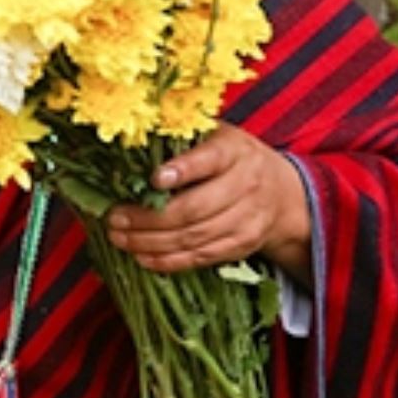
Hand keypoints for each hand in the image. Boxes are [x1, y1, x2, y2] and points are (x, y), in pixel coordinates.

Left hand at [104, 127, 312, 283]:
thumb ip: (183, 140)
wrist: (282, 192)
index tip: (153, 178)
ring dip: (151, 242)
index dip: (182, 170)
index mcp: (234, 151)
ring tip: (119, 238)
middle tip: (115, 218)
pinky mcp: (242, 245)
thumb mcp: (216, 137)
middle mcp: (245, 185)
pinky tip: (142, 256)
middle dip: (149, 218)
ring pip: (194, 237)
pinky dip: (169, 261)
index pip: (209, 160)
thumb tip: (130, 145)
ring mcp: (247, 219)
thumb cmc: (233, 159)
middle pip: (195, 208)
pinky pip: (201, 257)